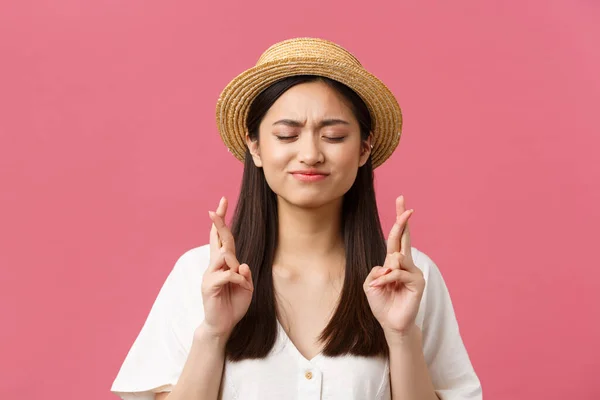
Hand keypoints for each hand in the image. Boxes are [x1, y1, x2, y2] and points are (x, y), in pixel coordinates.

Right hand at [200, 197, 252, 339]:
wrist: (221, 325)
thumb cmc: (233, 305)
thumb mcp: (246, 287)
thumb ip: (245, 274)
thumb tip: (241, 264)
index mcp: (223, 264)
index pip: (222, 238)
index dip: (222, 221)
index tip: (222, 202)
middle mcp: (214, 266)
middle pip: (218, 240)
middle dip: (218, 223)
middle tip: (215, 208)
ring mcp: (209, 274)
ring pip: (223, 256)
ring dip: (234, 263)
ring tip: (240, 278)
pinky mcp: (209, 286)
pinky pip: (227, 274)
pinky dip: (237, 279)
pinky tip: (240, 286)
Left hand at [363, 195, 424, 337]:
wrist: (390, 323)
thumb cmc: (381, 303)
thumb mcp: (370, 284)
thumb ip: (376, 271)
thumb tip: (390, 264)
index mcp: (393, 261)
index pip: (396, 237)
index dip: (399, 220)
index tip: (401, 201)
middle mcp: (405, 263)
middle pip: (404, 237)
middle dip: (403, 220)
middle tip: (405, 204)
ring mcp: (413, 272)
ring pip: (398, 258)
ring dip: (385, 272)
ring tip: (382, 285)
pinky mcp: (418, 282)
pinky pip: (399, 273)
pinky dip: (387, 280)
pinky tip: (383, 288)